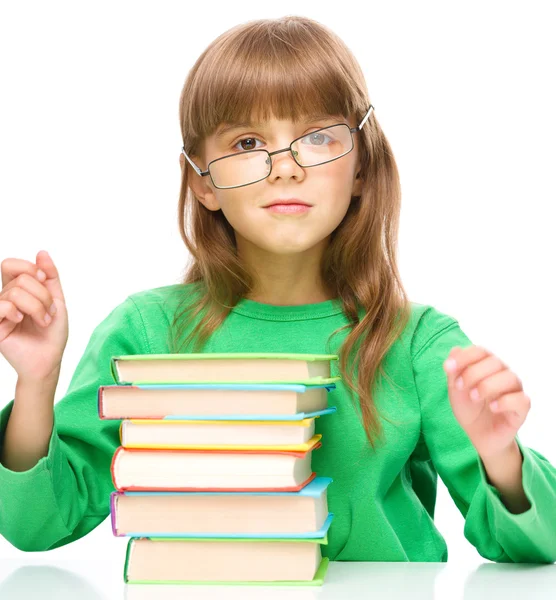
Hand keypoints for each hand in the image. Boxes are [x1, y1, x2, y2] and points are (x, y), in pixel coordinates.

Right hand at [0, 250, 68, 382]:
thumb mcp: (57, 300)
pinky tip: (20, 321)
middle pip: (19, 278)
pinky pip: (1, 305)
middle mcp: (5, 298)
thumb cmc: (52, 333)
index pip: (10, 265)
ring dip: (37, 307)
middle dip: (42, 294)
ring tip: (43, 321)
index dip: (29, 268)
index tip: (44, 280)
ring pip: (15, 292)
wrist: (49, 359)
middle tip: (49, 312)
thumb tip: (41, 252)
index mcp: (18, 290)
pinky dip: (17, 311)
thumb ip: (50, 276)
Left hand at [443, 345, 530, 460]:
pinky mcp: (521, 409)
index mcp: (487, 366)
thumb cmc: (468, 407)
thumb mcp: (455, 390)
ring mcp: (514, 390)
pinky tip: (492, 407)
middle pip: (495, 362)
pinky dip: (506, 402)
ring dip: (488, 386)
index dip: (464, 356)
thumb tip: (455, 350)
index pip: (481, 351)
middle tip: (459, 387)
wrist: (476, 435)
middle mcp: (503, 374)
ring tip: (474, 397)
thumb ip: (454, 371)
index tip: (447, 368)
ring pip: (510, 378)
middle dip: (473, 373)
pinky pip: (522, 400)